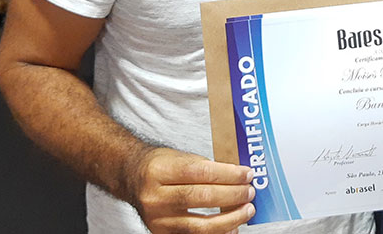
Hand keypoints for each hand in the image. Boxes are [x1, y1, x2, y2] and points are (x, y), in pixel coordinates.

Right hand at [130, 147, 255, 232]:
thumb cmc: (160, 165)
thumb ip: (205, 167)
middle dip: (232, 195)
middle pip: (201, 197)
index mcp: (160, 170)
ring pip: (199, 225)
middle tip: (249, 192)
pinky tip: (231, 228)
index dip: (228, 174)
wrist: (132, 178)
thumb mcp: (178, 156)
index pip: (201, 172)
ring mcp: (157, 219)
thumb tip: (238, 177)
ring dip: (229, 219)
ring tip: (246, 211)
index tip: (247, 174)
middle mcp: (155, 196)